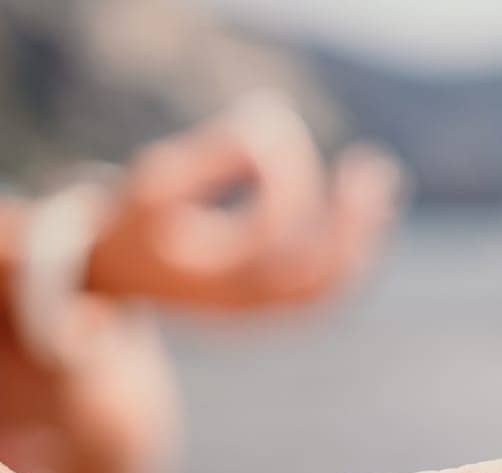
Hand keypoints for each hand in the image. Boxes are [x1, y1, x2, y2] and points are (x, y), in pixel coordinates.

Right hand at [85, 92, 399, 308]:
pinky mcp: (274, 309)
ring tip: (381, 179)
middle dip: (348, 222)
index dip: (283, 180)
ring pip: (327, 286)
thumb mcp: (158, 178)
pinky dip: (352, 252)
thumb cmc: (138, 218)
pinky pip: (325, 288)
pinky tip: (370, 210)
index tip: (273, 131)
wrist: (120, 274)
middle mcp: (241, 306)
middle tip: (373, 167)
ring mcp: (262, 314)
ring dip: (362, 236)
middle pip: (313, 276)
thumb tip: (271, 129)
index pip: (268, 233)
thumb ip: (212, 154)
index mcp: (208, 278)